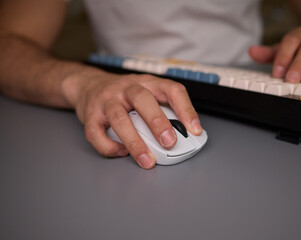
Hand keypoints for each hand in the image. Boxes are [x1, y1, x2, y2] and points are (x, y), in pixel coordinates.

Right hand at [67, 71, 202, 168]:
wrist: (88, 85)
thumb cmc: (124, 94)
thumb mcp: (147, 93)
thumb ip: (163, 109)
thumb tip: (184, 135)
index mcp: (147, 83)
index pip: (171, 89)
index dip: (186, 109)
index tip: (195, 130)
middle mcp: (127, 88)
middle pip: (143, 100)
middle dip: (158, 122)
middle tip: (170, 142)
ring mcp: (107, 100)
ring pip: (119, 118)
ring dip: (135, 142)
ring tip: (147, 160)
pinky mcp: (90, 115)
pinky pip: (97, 133)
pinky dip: (109, 147)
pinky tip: (121, 152)